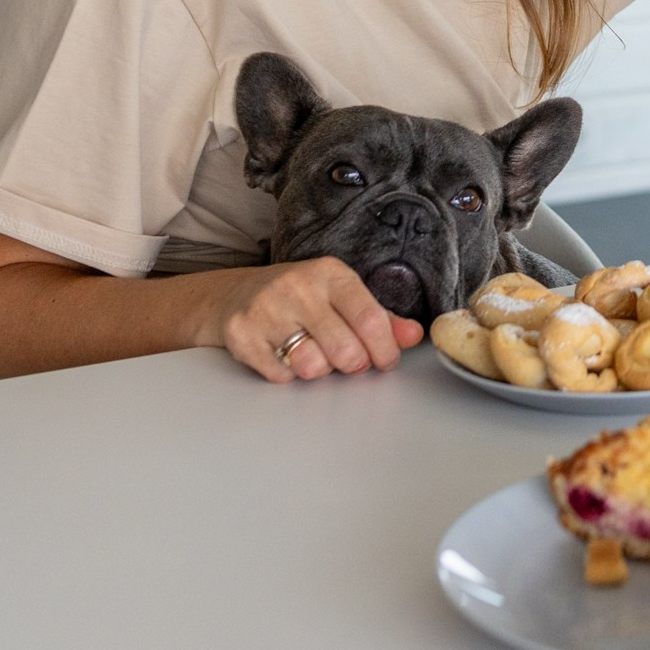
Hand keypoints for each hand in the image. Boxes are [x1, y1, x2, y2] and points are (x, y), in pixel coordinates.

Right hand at [202, 256, 424, 384]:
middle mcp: (298, 287)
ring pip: (312, 365)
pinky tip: (285, 357)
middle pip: (345, 348)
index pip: (370, 319)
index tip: (386, 361)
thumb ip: (380, 318)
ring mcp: (266, 310)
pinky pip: (280, 375)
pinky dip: (288, 375)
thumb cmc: (299, 298)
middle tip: (350, 361)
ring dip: (319, 370)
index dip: (385, 349)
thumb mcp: (340, 297)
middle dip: (354, 364)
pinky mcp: (241, 335)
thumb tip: (415, 336)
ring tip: (315, 355)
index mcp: (330, 274)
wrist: (234, 294)